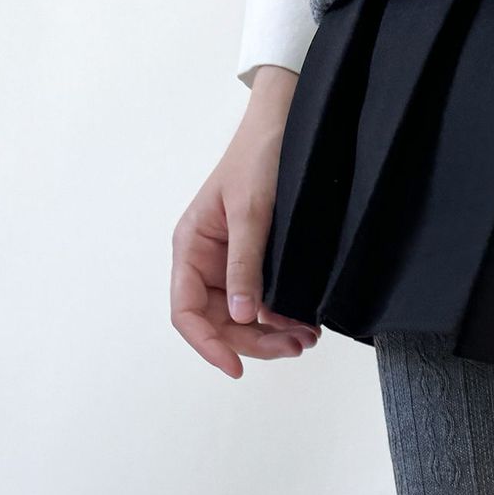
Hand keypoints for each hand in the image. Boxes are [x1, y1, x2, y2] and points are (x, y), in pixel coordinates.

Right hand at [170, 67, 319, 377]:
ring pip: (246, 321)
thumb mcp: (251, 213)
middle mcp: (207, 263)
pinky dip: (284, 320)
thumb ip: (245, 266)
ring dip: (274, 336)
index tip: (235, 367)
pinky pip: (266, 305)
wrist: (286, 127)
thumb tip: (240, 314)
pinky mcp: (259, 266)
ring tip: (306, 338)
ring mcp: (233, 267)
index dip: (208, 344)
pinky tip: (305, 324)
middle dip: (255, 342)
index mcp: (191, 248)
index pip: (187, 312)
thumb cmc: (258, 158)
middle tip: (294, 347)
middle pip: (221, 324)